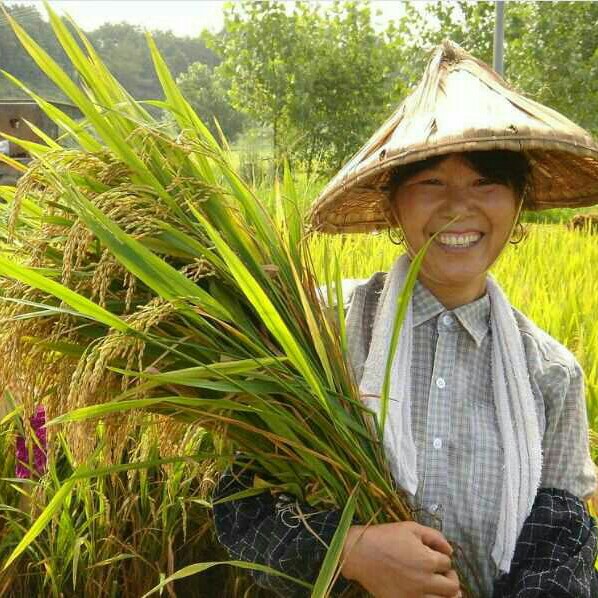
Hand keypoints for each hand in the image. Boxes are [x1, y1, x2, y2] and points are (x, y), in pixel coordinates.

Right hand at [340, 521, 461, 597]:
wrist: (359, 553)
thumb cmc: (384, 537)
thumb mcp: (410, 528)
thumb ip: (434, 536)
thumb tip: (450, 549)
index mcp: (428, 560)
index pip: (448, 562)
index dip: (442, 557)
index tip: (433, 554)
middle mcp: (425, 581)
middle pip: (453, 587)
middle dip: (450, 577)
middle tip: (441, 572)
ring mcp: (414, 596)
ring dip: (444, 593)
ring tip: (437, 586)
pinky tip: (424, 592)